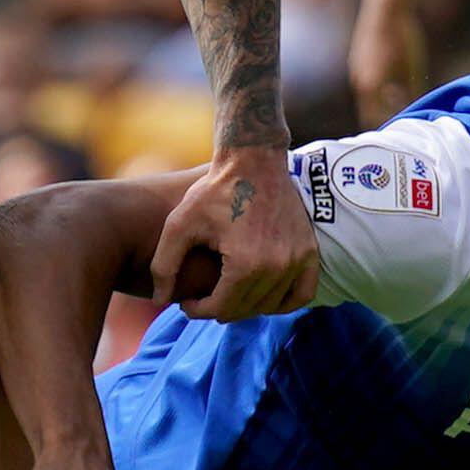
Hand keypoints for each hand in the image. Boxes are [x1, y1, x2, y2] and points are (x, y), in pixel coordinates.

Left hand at [153, 146, 319, 320]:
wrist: (254, 159)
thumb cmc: (214, 189)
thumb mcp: (179, 224)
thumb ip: (164, 265)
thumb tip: (159, 300)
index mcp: (245, 265)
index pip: (220, 309)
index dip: (197, 310)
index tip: (186, 301)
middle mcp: (276, 267)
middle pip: (244, 310)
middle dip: (218, 309)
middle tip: (203, 298)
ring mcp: (297, 260)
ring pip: (269, 305)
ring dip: (246, 307)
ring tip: (227, 294)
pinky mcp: (310, 251)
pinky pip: (302, 294)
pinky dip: (283, 303)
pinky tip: (262, 296)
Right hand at [347, 0, 427, 127]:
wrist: (386, 7)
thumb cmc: (403, 37)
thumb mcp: (412, 67)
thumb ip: (409, 91)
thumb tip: (410, 112)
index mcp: (371, 85)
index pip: (376, 118)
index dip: (388, 128)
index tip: (400, 137)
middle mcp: (359, 80)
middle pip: (369, 110)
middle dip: (383, 119)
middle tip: (399, 131)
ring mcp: (357, 69)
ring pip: (368, 97)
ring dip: (380, 105)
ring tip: (396, 112)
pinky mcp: (359, 60)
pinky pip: (366, 83)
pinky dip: (377, 91)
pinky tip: (390, 90)